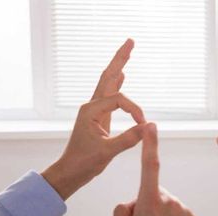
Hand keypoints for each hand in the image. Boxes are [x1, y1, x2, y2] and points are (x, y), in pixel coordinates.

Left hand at [42, 39, 145, 199]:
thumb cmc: (83, 163)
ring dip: (118, 67)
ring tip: (127, 52)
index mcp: (91, 111)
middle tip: (130, 41)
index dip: (135, 110)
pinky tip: (122, 76)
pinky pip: (110, 96)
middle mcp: (91, 106)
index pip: (119, 100)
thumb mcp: (107, 152)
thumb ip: (128, 139)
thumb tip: (148, 127)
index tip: (143, 125)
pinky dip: (117, 84)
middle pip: (109, 77)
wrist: (70, 172)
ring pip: (109, 84)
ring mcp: (94, 111)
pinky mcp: (98, 118)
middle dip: (120, 59)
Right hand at [110, 123, 201, 215]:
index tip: (152, 126)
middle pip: (154, 193)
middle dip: (147, 204)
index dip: (151, 144)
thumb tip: (133, 202)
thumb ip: (122, 209)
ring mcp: (185, 212)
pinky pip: (181, 215)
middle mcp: (170, 202)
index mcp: (149, 202)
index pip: (149, 165)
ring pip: (168, 205)